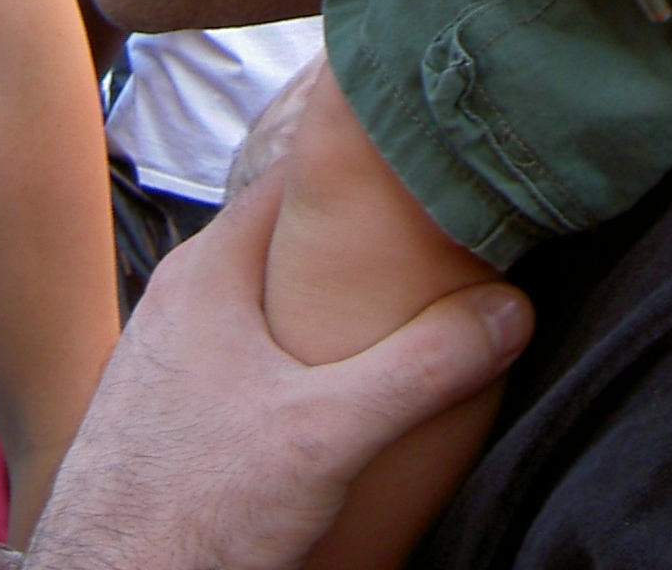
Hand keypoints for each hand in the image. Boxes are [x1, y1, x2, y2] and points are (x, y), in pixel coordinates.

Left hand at [25, 174, 532, 569]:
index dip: (356, 164)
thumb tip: (510, 311)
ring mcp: (163, 354)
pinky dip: (283, 353)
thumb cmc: (193, 507)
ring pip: (256, 298)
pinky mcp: (161, 410)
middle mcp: (177, 296)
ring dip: (313, 303)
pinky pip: (236, 351)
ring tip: (380, 317)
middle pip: (279, 239)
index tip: (417, 166)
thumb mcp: (329, 431)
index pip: (291, 175)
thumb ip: (423, 367)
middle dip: (347, 242)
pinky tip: (318, 391)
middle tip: (420, 246)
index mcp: (209, 268)